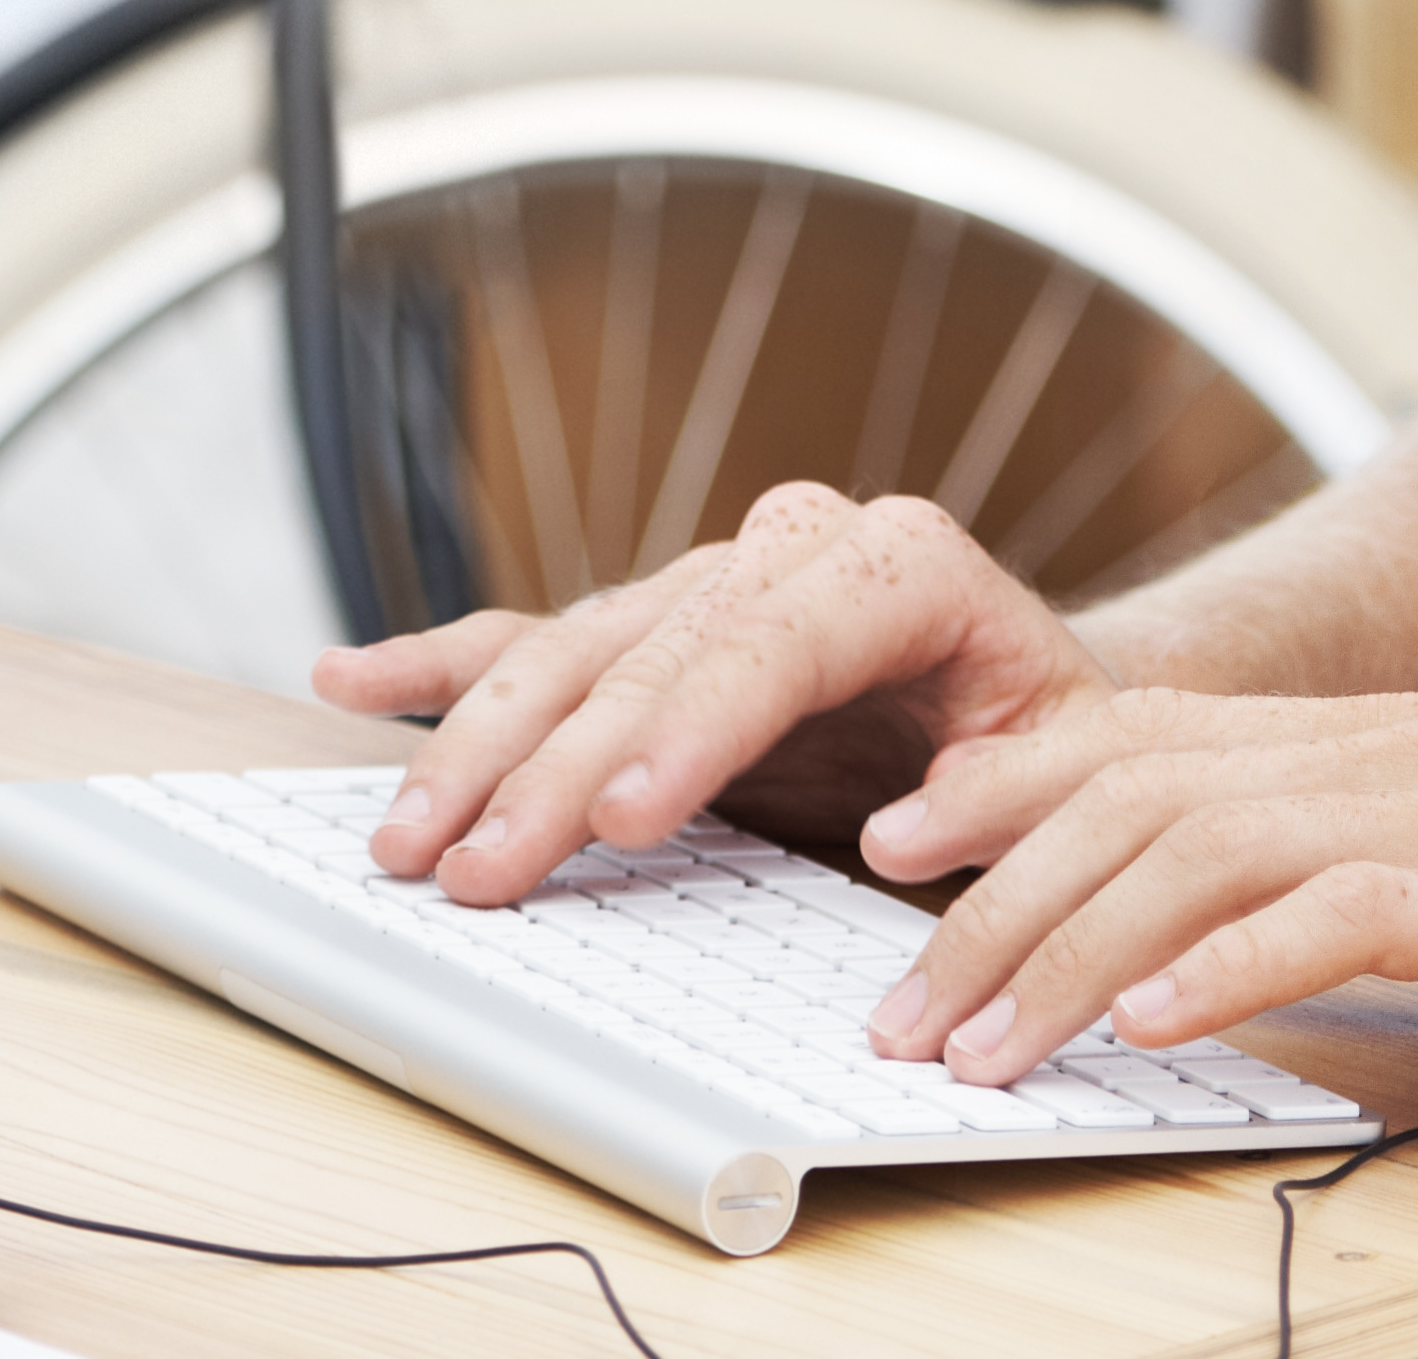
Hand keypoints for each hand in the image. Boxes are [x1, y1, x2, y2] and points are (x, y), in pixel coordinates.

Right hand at [308, 485, 1112, 906]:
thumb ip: (1004, 790)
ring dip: (475, 746)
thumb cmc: (1053, 735)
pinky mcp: (651, 628)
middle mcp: (789, 549)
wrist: (1040, 692)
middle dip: (548, 770)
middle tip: (474, 869)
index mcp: (895, 565)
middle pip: (645, 658)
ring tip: (406, 836)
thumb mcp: (1068, 761)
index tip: (618, 819)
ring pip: (571, 653)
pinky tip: (349, 679)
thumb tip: (903, 826)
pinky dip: (438, 662)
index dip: (688, 732)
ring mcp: (706, 583)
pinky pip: (530, 637)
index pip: (770, 642)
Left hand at [856, 686, 1417, 1145]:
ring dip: (1067, 950)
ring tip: (980, 1042)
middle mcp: (1395, 749)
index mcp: (1375, 743)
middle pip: (1136, 790)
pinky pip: (1338, 910)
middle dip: (989, 893)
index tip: (890, 853)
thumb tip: (1190, 955)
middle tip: (893, 1000)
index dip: (1002, 785)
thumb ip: (1340, 891)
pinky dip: (1224, 965)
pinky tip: (1145, 1025)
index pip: (1143, 739)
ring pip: (1202, 847)